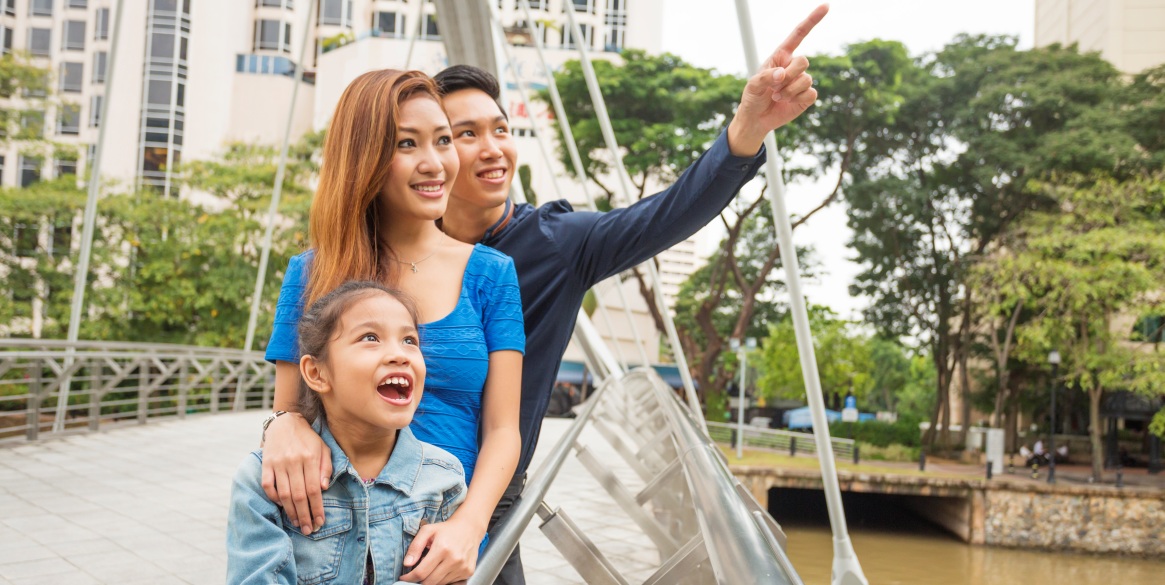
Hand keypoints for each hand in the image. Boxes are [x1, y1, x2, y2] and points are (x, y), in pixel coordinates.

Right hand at [260, 412, 331, 534]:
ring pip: (283, 493)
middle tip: (308, 530)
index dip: (317, 508)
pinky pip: (267, 486)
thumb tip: (323, 488)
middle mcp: (294, 461)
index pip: (314, 489)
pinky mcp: (265, 464)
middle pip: (299, 495)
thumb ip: (326, 467)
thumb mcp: (324, 448)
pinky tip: (281, 506)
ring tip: (297, 524)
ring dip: (290, 511)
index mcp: (310, 457)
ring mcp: (278, 463)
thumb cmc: (308, 438)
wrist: (285, 422)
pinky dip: (273, 498)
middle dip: (304, 515)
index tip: (320, 521)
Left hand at [398, 516, 484, 583]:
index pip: (421, 572)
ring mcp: (462, 567)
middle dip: (419, 581)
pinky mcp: (468, 572)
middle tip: (417, 574)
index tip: (404, 578)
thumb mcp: (427, 531)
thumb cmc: (447, 529)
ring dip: (432, 579)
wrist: (470, 528)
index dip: (409, 578)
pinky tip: (442, 569)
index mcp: (442, 548)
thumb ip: (415, 547)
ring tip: (432, 567)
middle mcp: (454, 559)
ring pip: (439, 584)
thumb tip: (407, 564)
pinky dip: (443, 579)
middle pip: (430, 582)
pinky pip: (450, 583)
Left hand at [727, 3, 828, 155]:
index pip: (799, 34)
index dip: (812, 20)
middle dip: (789, 75)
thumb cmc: (753, 97)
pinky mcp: (806, 96)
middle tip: (774, 86)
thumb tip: (782, 74)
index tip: (826, 6)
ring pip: (806, 79)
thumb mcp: (753, 85)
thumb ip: (766, 76)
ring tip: (776, 96)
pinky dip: (797, 99)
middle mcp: (793, 66)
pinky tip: (787, 102)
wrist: (756, 118)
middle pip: (804, 61)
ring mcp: (801, 81)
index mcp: (781, 56)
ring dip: (789, 90)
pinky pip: (811, 93)